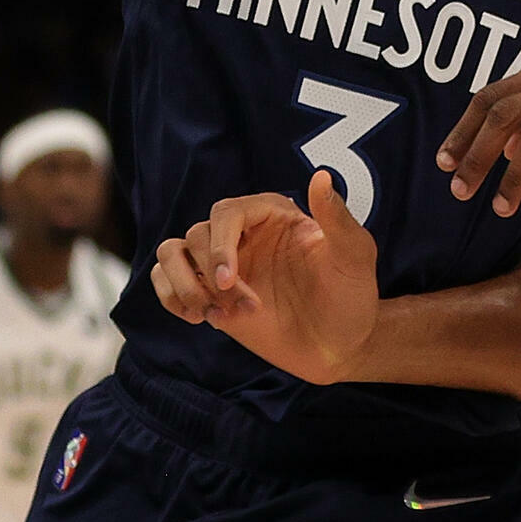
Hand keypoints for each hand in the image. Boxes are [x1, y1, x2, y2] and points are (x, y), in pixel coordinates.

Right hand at [151, 171, 379, 384]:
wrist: (340, 345)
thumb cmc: (351, 296)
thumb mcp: (354, 256)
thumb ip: (336, 217)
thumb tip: (321, 176)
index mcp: (274, 214)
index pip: (226, 212)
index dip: (220, 245)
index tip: (227, 280)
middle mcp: (244, 233)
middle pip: (197, 234)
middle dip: (211, 275)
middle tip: (245, 308)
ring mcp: (224, 263)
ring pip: (171, 252)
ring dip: (184, 285)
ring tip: (212, 315)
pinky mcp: (210, 291)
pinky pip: (166, 280)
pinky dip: (172, 297)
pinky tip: (201, 318)